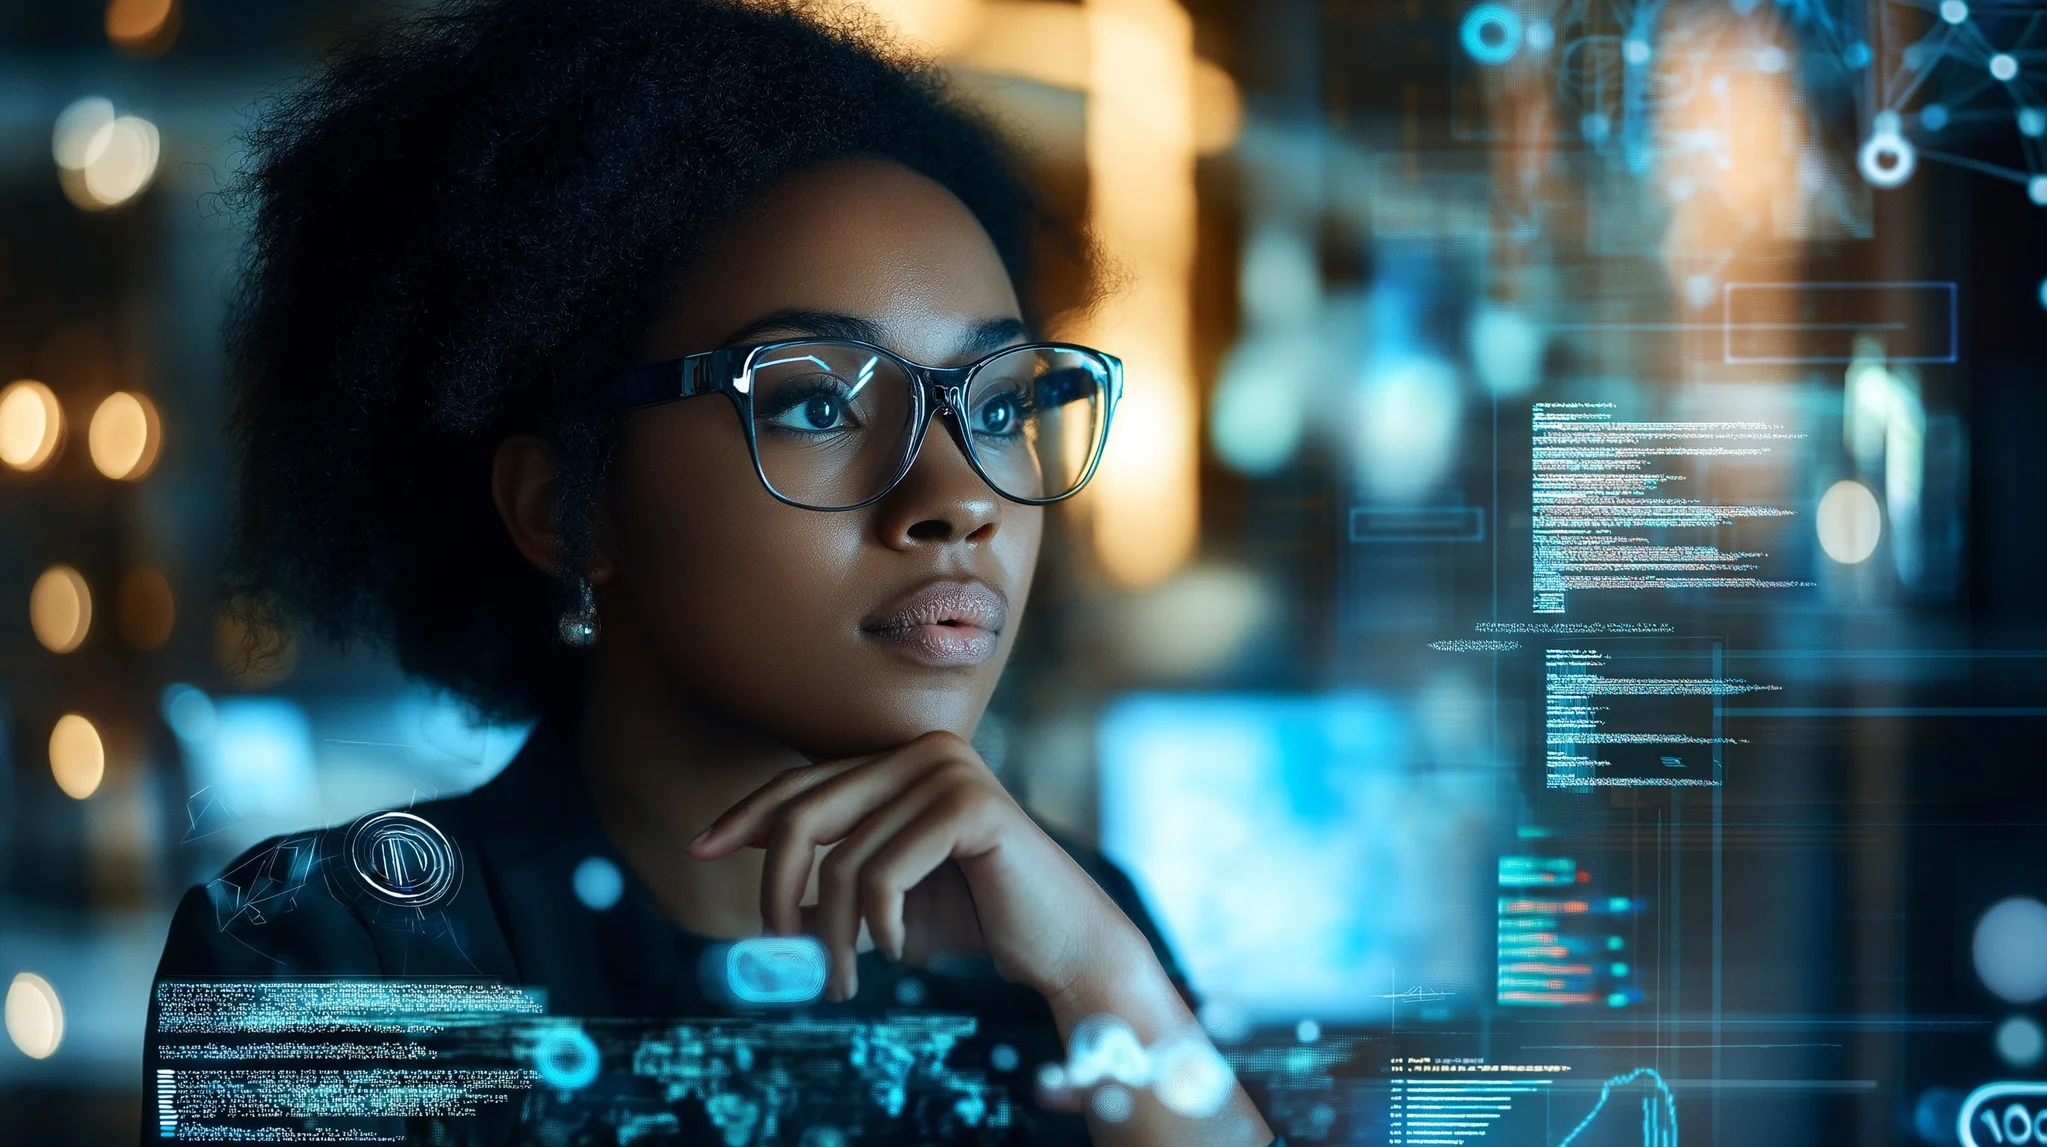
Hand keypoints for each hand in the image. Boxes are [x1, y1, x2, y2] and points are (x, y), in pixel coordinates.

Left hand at [688, 730, 1149, 1004]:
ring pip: (843, 861)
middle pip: (805, 814)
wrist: (1060, 943)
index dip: (745, 816)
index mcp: (900, 758)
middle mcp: (923, 749)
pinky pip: (884, 874)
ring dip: (834, 934)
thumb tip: (763, 893)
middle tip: (780, 953)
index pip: (801, 782)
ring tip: (842, 979)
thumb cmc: (973, 919)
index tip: (700, 850)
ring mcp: (950, 770)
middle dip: (776, 891)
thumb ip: (830, 886)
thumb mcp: (883, 901)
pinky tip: (896, 949)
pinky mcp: (973, 805)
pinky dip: (878, 925)